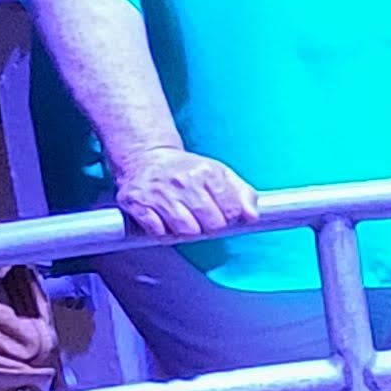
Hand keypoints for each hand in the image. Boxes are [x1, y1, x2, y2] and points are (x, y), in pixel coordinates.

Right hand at [110, 147, 256, 242]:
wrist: (146, 158)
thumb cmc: (188, 171)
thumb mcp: (221, 174)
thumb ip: (244, 194)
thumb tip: (252, 216)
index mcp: (207, 172)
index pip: (232, 211)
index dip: (231, 218)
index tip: (223, 213)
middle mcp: (183, 181)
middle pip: (212, 224)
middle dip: (211, 227)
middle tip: (202, 217)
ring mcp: (159, 193)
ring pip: (187, 231)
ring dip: (188, 231)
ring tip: (184, 218)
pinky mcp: (138, 203)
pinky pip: (159, 232)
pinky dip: (164, 232)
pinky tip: (164, 219)